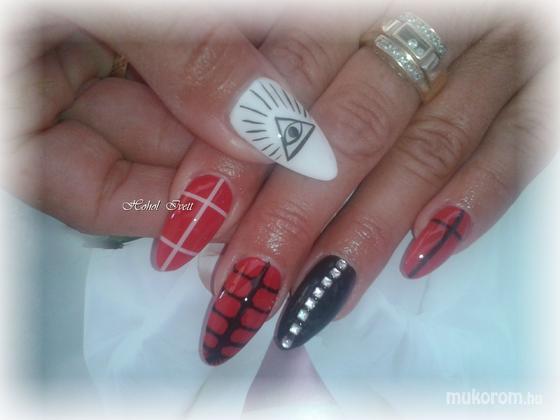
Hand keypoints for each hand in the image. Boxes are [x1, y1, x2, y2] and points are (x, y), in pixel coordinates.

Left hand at [198, 2, 557, 363]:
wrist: (405, 4)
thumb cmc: (314, 22)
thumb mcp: (232, 4)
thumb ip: (217, 51)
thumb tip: (232, 144)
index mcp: (339, 1)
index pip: (285, 82)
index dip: (236, 162)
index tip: (194, 228)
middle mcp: (417, 20)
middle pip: (354, 129)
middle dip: (294, 218)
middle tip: (246, 285)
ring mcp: (479, 49)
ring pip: (428, 149)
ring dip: (368, 233)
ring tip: (315, 300)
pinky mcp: (525, 77)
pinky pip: (518, 139)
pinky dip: (477, 198)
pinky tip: (421, 255)